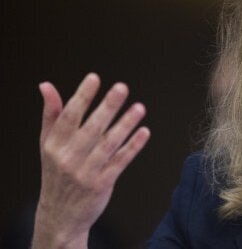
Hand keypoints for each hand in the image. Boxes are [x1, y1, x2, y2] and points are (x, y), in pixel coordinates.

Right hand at [32, 73, 149, 248]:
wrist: (60, 214)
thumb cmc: (56, 172)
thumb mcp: (47, 144)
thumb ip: (51, 114)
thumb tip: (46, 85)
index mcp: (54, 144)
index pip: (69, 116)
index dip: (82, 96)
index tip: (94, 78)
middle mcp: (68, 157)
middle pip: (91, 128)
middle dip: (107, 107)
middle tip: (122, 87)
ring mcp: (86, 172)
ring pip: (108, 144)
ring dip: (125, 125)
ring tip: (140, 108)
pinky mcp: (102, 184)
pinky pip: (120, 162)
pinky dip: (133, 147)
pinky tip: (144, 132)